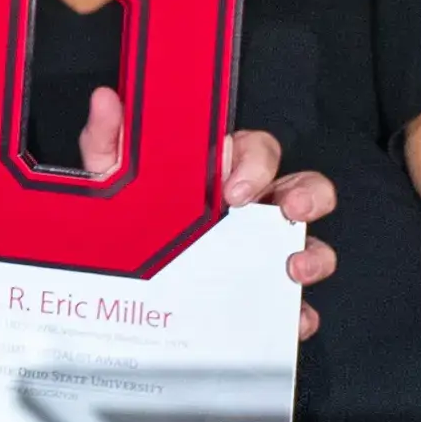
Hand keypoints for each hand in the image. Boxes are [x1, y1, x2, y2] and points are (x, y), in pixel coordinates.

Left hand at [76, 93, 338, 339]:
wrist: (110, 283)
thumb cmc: (121, 218)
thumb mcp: (109, 179)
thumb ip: (107, 139)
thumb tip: (105, 100)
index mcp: (222, 173)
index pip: (257, 150)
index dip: (255, 163)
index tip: (234, 189)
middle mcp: (252, 210)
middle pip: (302, 188)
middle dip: (308, 195)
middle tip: (290, 211)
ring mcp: (262, 254)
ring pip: (310, 243)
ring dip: (315, 254)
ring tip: (294, 269)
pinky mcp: (261, 298)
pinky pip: (293, 305)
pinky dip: (299, 314)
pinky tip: (291, 321)